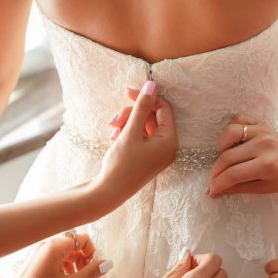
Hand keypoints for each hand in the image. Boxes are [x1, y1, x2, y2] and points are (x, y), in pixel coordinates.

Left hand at [11, 233, 106, 277]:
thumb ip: (90, 273)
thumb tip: (108, 263)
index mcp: (55, 246)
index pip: (83, 239)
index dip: (91, 253)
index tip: (90, 269)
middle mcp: (47, 244)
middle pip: (75, 244)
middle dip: (83, 260)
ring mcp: (40, 250)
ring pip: (66, 251)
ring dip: (74, 264)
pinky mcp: (36, 258)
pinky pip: (56, 256)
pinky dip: (64, 265)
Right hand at [95, 81, 177, 203]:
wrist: (108, 193)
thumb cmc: (121, 165)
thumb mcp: (131, 132)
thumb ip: (141, 107)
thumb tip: (152, 85)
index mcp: (170, 141)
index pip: (163, 109)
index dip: (146, 97)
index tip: (127, 91)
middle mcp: (167, 147)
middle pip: (152, 117)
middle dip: (132, 114)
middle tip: (114, 120)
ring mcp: (157, 153)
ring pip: (143, 126)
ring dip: (127, 123)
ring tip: (112, 130)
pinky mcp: (146, 157)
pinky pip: (140, 136)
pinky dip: (126, 133)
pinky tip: (114, 137)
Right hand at [208, 115, 277, 195]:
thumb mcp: (265, 188)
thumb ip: (239, 188)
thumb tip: (215, 191)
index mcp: (267, 165)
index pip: (233, 174)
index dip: (218, 184)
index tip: (211, 191)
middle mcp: (263, 145)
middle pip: (227, 157)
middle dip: (215, 172)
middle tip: (213, 181)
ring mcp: (262, 131)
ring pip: (229, 134)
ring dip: (220, 149)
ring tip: (223, 160)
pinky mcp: (261, 123)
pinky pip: (238, 120)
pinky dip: (230, 131)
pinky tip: (231, 143)